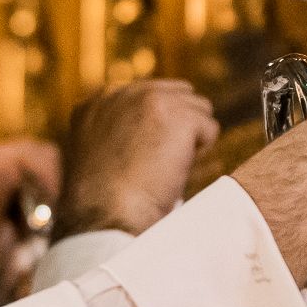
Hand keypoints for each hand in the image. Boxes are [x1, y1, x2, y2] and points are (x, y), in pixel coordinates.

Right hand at [54, 79, 219, 239]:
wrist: (107, 213)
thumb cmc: (103, 199)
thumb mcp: (97, 152)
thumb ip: (119, 130)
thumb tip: (155, 130)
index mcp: (99, 101)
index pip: (148, 94)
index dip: (159, 125)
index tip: (150, 152)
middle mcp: (123, 92)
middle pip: (178, 94)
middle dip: (180, 126)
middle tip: (161, 161)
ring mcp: (151, 99)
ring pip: (199, 109)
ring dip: (192, 138)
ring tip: (166, 166)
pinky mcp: (177, 114)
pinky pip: (209, 128)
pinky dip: (201, 152)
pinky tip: (175, 169)